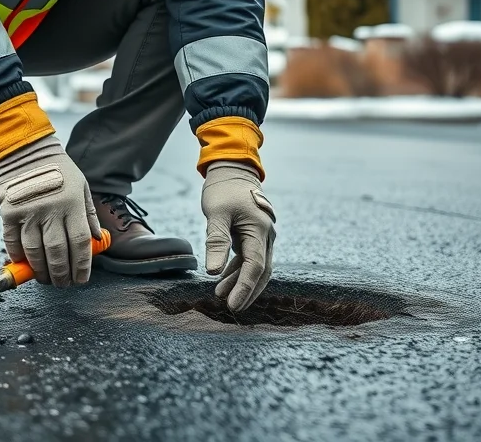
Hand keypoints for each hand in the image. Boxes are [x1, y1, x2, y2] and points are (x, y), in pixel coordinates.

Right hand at [0, 135, 101, 286]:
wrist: (26, 152)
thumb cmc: (59, 171)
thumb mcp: (82, 187)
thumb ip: (89, 215)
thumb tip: (97, 241)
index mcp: (72, 204)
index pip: (80, 243)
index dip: (81, 266)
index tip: (81, 279)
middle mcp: (51, 209)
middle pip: (58, 252)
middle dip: (61, 274)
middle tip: (63, 284)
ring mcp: (28, 212)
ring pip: (35, 252)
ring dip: (41, 271)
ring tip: (46, 279)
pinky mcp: (9, 213)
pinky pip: (13, 243)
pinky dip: (19, 257)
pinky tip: (26, 264)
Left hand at [201, 161, 276, 310]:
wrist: (233, 171)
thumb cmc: (224, 190)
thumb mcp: (216, 213)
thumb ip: (216, 241)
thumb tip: (214, 271)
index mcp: (259, 230)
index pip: (255, 266)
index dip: (245, 288)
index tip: (233, 304)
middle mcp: (266, 235)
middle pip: (261, 271)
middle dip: (246, 291)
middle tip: (231, 307)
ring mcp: (262, 236)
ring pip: (255, 266)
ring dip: (240, 282)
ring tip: (219, 295)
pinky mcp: (253, 236)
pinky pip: (249, 258)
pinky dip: (238, 271)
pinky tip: (223, 280)